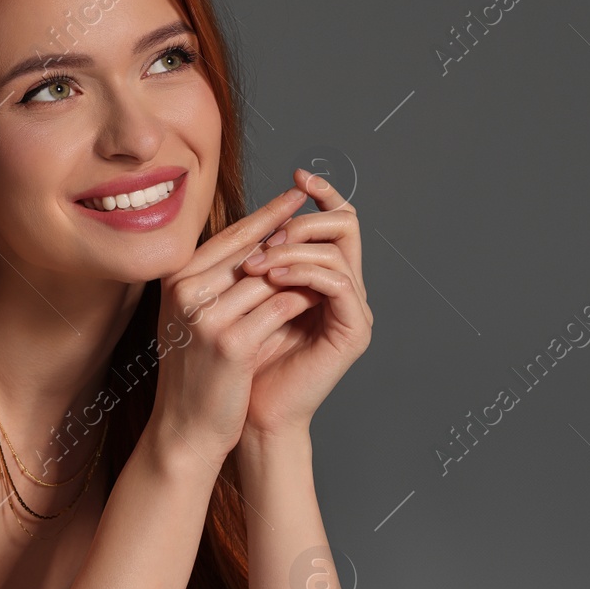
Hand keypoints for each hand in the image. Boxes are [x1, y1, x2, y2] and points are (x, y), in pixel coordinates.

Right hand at [149, 183, 316, 459]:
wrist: (184, 428)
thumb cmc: (194, 372)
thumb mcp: (192, 317)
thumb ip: (213, 279)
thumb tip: (257, 239)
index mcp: (174, 279)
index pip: (229, 236)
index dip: (266, 216)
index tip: (295, 197)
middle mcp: (185, 291)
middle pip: (251, 249)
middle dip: (289, 237)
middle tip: (321, 220)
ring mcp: (207, 316)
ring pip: (270, 276)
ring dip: (302, 270)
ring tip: (328, 261)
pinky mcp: (231, 343)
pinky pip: (280, 307)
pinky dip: (303, 299)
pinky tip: (320, 297)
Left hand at [234, 167, 372, 437]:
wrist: (245, 414)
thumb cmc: (236, 360)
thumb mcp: (240, 296)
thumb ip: (253, 258)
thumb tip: (247, 212)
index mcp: (321, 276)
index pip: (334, 220)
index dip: (322, 193)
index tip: (296, 174)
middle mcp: (344, 289)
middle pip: (348, 225)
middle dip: (304, 221)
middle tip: (268, 235)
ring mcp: (353, 310)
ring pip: (338, 252)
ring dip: (295, 250)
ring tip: (257, 262)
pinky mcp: (353, 331)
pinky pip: (338, 284)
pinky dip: (305, 274)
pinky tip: (272, 278)